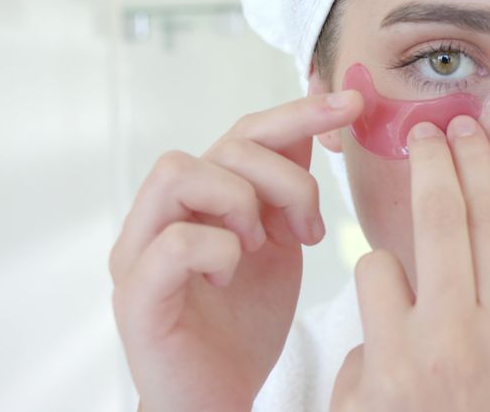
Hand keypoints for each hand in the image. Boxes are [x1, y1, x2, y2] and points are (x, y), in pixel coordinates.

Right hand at [109, 90, 362, 411]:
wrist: (219, 394)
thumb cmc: (246, 322)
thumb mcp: (281, 243)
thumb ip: (286, 190)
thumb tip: (320, 125)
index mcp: (203, 197)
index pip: (248, 132)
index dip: (300, 112)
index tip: (352, 106)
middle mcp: (164, 212)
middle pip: (224, 146)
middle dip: (285, 180)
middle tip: (308, 231)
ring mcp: (142, 250)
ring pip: (181, 171)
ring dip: (241, 204)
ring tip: (261, 249)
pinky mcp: (137, 294)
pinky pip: (174, 241)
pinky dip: (219, 251)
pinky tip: (234, 275)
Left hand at [329, 115, 489, 411]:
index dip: (475, 167)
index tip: (465, 134)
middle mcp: (455, 340)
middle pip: (437, 219)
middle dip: (430, 162)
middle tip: (425, 134)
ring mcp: (401, 367)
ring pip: (378, 267)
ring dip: (393, 276)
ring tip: (413, 318)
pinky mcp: (359, 397)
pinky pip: (359, 342)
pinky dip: (378, 352)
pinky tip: (400, 390)